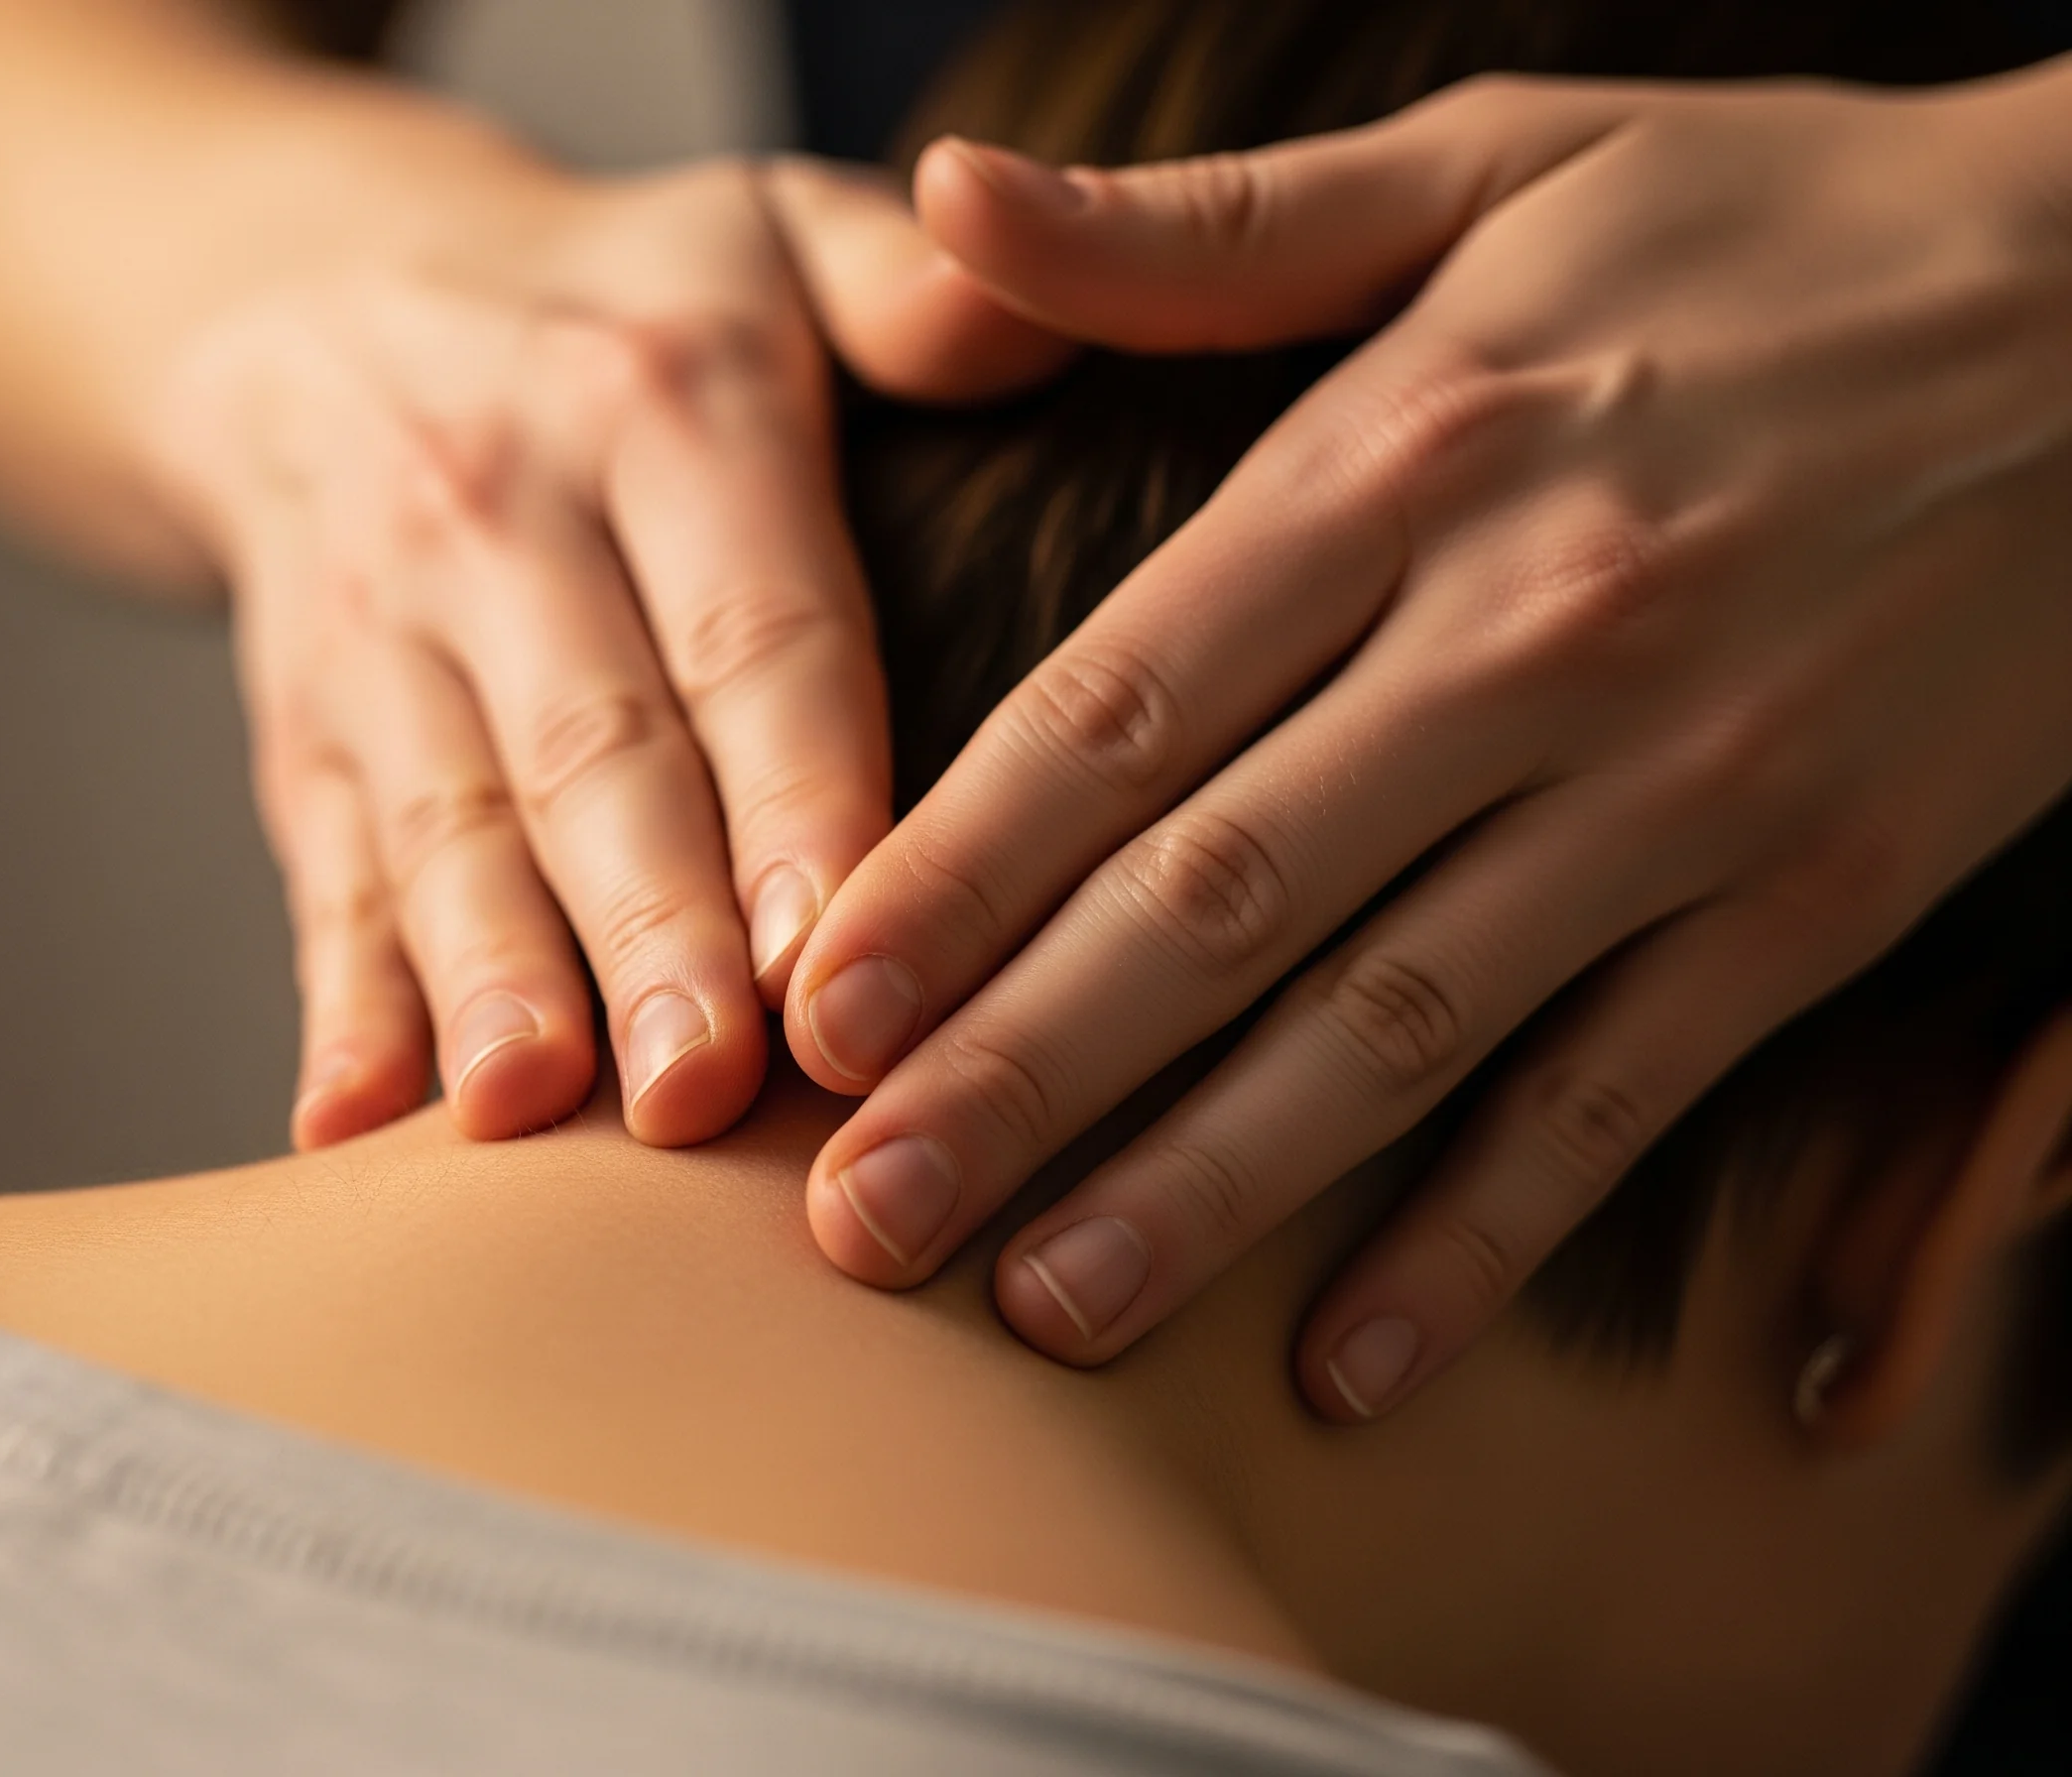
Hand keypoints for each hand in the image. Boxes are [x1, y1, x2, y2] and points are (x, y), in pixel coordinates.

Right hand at [140, 140, 1055, 1148]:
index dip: (795, 790)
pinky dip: (336, 1001)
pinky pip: (320, 869)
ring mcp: (381, 634)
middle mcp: (502, 516)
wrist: (311, 296)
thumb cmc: (623, 307)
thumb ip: (913, 286)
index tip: (837, 944)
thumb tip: (1036, 298)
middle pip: (593, 750)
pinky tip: (346, 1124)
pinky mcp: (302, 732)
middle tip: (702, 1088)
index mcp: (660, 405)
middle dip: (648, 925)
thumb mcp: (773, 231)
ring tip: (524, 1115)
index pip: (753, 625)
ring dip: (486, 977)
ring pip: (444, 823)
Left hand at [783, 63, 2071, 1412]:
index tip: (819, 1009)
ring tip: (1040, 1309)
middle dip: (1020, 1073)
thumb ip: (1199, 226)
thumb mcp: (1485, 161)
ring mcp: (1683, 787)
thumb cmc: (1769, 225)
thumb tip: (940, 190)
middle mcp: (1528, 638)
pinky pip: (1620, 1093)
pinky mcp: (1818, 897)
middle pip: (1218, 897)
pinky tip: (1350, 1365)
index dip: (956, 871)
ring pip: (1393, 1026)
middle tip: (853, 1222)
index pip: (1123, 706)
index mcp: (1406, 457)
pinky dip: (1486, 1238)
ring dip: (1204, 1188)